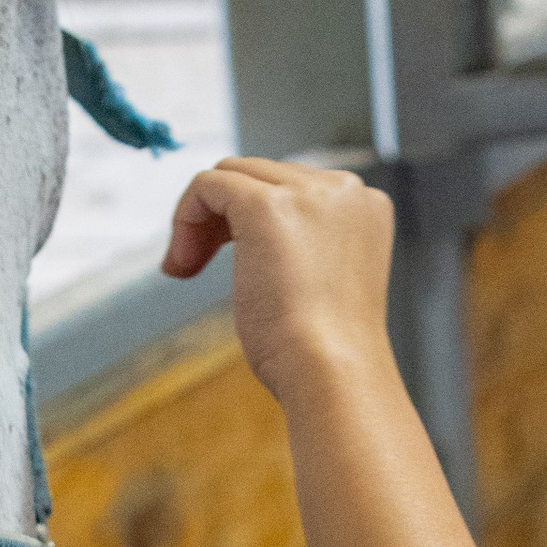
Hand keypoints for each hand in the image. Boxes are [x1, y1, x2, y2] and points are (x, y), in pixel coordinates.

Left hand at [161, 157, 396, 405]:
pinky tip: (181, 263)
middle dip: (223, 219)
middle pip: (261, 175)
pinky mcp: (265, 206)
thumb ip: (300, 242)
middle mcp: (344, 188)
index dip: (252, 221)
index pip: (293, 187)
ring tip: (187, 268)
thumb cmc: (326, 349)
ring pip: (231, 175)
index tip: (234, 262)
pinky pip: (207, 185)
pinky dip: (185, 217)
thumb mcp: (322, 279)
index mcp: (365, 205)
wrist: (333, 372)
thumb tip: (244, 232)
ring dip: (201, 221)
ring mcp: (307, 193)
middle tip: (198, 267)